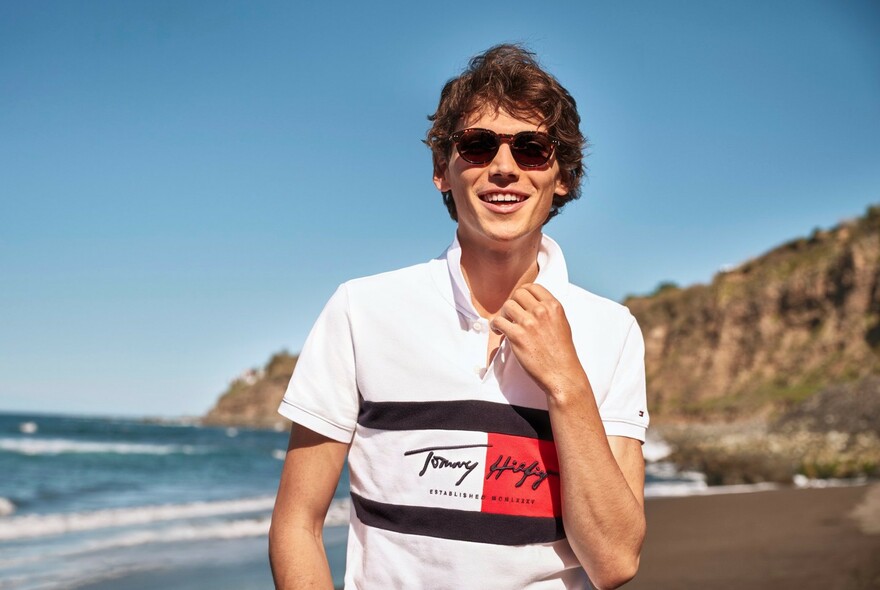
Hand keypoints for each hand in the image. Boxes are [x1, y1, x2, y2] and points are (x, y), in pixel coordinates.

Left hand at [489, 284, 588, 398]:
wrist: (562, 374)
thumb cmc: (562, 353)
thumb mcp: (562, 324)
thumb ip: (549, 311)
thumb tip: (532, 304)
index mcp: (554, 306)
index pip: (533, 287)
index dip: (523, 294)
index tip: (520, 303)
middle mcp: (542, 311)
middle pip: (518, 294)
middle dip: (513, 303)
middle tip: (511, 315)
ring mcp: (529, 323)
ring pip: (507, 305)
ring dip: (503, 314)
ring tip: (505, 324)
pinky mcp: (517, 336)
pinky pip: (498, 321)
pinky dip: (495, 325)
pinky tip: (499, 331)